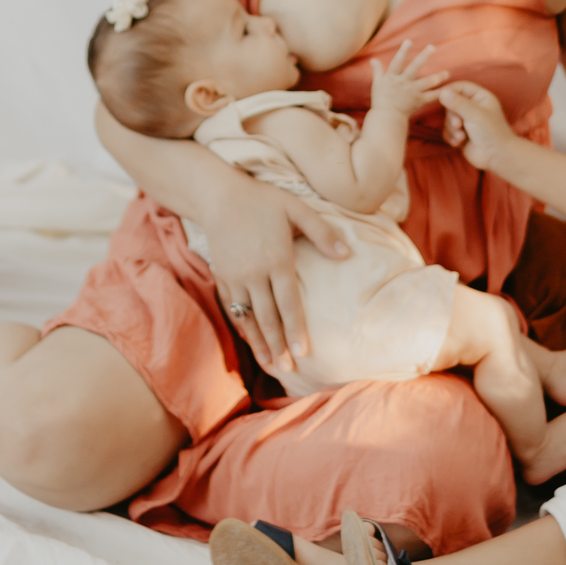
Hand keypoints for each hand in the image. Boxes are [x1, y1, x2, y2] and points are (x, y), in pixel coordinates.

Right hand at [204, 174, 349, 372]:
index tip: (302, 352)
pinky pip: (232, 308)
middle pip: (268, 317)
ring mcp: (235, 277)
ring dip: (259, 342)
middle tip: (289, 369)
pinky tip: (250, 339)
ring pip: (248, 317)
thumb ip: (322, 232)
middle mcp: (254, 274)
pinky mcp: (222, 276)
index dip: (295, 330)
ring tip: (270, 364)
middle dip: (278, 345)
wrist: (219, 195)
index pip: (288, 303)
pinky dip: (241, 326)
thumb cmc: (263, 200)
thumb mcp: (296, 209)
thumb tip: (346, 254)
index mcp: (276, 260)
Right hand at [370, 41, 448, 117]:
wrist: (386, 118)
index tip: (409, 41)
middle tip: (432, 47)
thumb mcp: (377, 83)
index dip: (403, 51)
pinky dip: (440, 93)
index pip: (397, 61)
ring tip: (447, 73)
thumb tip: (373, 59)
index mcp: (393, 77)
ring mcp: (412, 92)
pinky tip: (450, 90)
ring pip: (426, 82)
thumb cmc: (380, 100)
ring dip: (437, 77)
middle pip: (415, 68)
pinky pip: (431, 97)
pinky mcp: (419, 101)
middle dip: (424, 57)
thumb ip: (377, 70)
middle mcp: (403, 83)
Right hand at [438, 80, 516, 172]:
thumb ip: (458, 103)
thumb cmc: (491, 132)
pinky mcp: (460, 133)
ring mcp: (466, 120)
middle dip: (452, 116)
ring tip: (462, 137)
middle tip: (459, 125)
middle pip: (451, 103)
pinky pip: (447, 130)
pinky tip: (459, 143)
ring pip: (448, 118)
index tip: (437, 96)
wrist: (497, 157)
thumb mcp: (475, 114)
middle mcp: (473, 106)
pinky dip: (451, 136)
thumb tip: (442, 92)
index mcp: (480, 97)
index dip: (449, 90)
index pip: (460, 87)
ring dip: (452, 128)